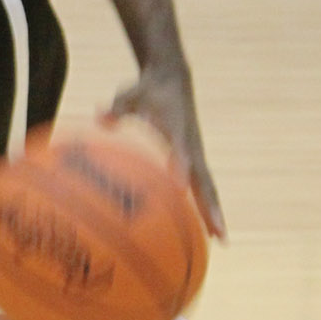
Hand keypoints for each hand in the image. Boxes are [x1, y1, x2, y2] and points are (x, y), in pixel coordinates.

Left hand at [104, 64, 225, 237]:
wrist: (173, 79)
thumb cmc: (147, 89)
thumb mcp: (129, 94)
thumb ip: (117, 106)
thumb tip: (99, 116)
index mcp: (178, 131)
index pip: (181, 152)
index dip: (180, 168)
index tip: (179, 187)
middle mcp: (192, 146)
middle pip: (204, 182)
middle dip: (210, 207)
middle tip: (218, 233)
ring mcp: (195, 153)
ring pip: (206, 187)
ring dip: (213, 211)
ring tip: (221, 241)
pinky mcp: (192, 157)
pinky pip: (198, 184)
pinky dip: (202, 204)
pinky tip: (200, 227)